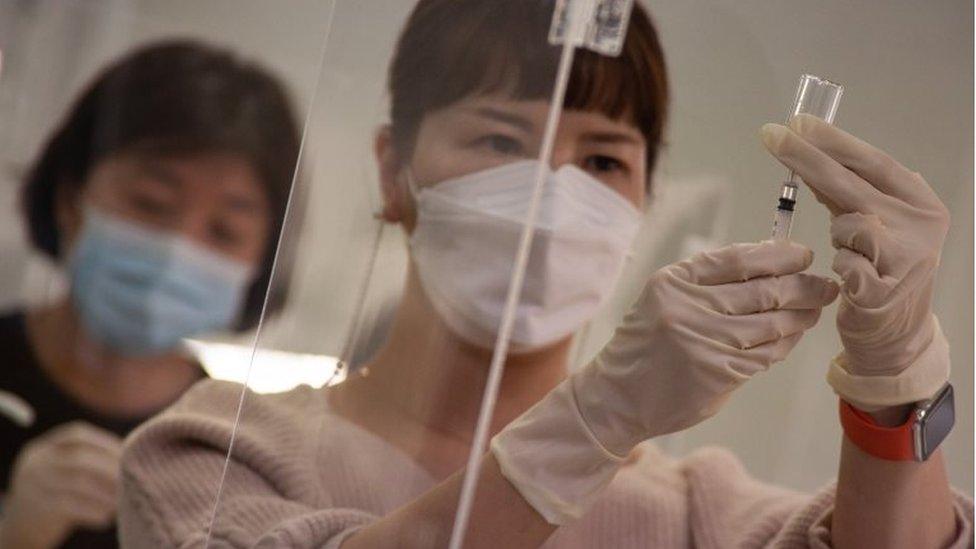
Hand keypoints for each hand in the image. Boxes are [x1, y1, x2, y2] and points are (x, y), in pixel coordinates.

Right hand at [1, 422, 122, 548]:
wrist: (21, 528)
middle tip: (130, 478)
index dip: (105, 442)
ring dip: (105, 492)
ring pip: (77, 483)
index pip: (76, 434)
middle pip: (79, 458)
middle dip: (109, 467)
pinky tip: (107, 517)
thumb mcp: (62, 471)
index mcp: (43, 448)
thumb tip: (132, 453)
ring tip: (122, 499)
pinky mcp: (37, 509)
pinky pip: (70, 507)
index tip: (126, 453)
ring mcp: (33, 485)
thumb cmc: (55, 494)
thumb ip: (87, 459)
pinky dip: (92, 511)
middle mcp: (35, 463)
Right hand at [492, 240, 837, 522]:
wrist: (618, 396)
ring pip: (772, 323)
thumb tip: (773, 266)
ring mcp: (705, 341)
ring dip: (801, 315)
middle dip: (804, 285)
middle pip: (764, 290)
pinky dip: (785, 343)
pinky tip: (792, 336)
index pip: (739, 258)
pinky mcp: (718, 373)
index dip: (779, 255)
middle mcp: (688, 307)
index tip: (803, 255)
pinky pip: (766, 354)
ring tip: (814, 310)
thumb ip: (709, 283)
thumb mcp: (664, 299)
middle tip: (825, 285)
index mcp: (674, 282)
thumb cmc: (647, 343)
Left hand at [761, 114, 950, 408]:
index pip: (872, 162)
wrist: (894, 335)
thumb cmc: (878, 271)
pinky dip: (840, 266)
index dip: (833, 141)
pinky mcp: (884, 290)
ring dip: (837, 234)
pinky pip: (843, 263)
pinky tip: (851, 278)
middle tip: (772, 134)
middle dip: (806, 157)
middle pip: (852, 183)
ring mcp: (908, 258)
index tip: (797, 122)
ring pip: (848, 223)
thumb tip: (808, 147)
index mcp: (921, 203)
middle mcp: (922, 225)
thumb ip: (848, 193)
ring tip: (851, 253)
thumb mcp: (871, 225)